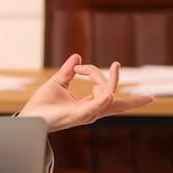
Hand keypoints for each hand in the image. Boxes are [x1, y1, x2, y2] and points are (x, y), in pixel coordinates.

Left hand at [18, 53, 153, 132]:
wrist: (30, 116)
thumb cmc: (42, 104)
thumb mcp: (58, 82)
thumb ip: (68, 71)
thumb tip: (77, 57)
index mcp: (87, 104)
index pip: (104, 89)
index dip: (95, 72)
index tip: (78, 67)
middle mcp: (91, 111)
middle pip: (116, 104)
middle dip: (133, 103)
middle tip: (143, 94)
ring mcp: (86, 113)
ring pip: (108, 96)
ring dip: (112, 80)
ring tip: (115, 66)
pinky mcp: (78, 114)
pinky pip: (95, 107)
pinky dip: (103, 100)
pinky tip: (108, 94)